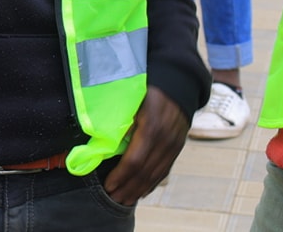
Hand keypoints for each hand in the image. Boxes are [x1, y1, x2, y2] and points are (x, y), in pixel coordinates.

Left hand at [102, 86, 189, 204]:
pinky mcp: (178, 147)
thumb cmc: (148, 89)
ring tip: (125, 199)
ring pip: (156, 174)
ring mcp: (174, 145)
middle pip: (145, 172)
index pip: (134, 161)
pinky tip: (142, 191)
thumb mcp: (132, 101)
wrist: (178, 83)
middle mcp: (165, 141)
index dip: (121, 176)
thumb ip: (120, 121)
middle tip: (113, 199)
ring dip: (139, 189)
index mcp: (151, 128)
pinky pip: (165, 170)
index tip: (108, 186)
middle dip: (128, 188)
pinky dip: (153, 183)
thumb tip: (104, 141)